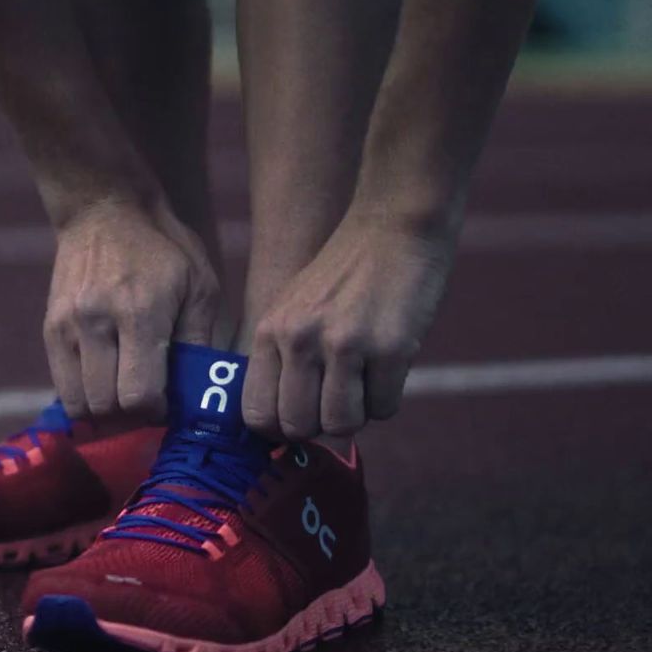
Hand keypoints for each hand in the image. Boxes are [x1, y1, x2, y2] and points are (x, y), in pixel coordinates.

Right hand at [43, 199, 219, 419]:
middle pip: (106, 405)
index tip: (166, 402)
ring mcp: (66, 326)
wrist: (103, 208)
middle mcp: (96, 322)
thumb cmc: (164, 247)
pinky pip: (61, 385)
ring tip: (123, 393)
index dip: (155, 411)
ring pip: (78, 402)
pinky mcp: (49, 328)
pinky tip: (104, 380)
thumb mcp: (199, 285)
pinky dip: (82, 395)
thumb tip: (195, 393)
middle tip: (147, 400)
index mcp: (139, 313)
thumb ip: (199, 340)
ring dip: (104, 409)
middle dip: (130, 415)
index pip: (137, 395)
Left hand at [242, 218, 452, 439]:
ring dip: (357, 413)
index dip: (279, 426)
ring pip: (341, 425)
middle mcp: (300, 339)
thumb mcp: (292, 308)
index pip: (256, 413)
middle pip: (299, 426)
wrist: (395, 225)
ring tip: (365, 379)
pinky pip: (384, 409)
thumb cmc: (344, 274)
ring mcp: (345, 344)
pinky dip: (387, 398)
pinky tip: (389, 366)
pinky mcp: (391, 348)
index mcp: (270, 330)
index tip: (300, 415)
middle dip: (320, 423)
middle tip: (338, 396)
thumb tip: (279, 426)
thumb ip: (280, 358)